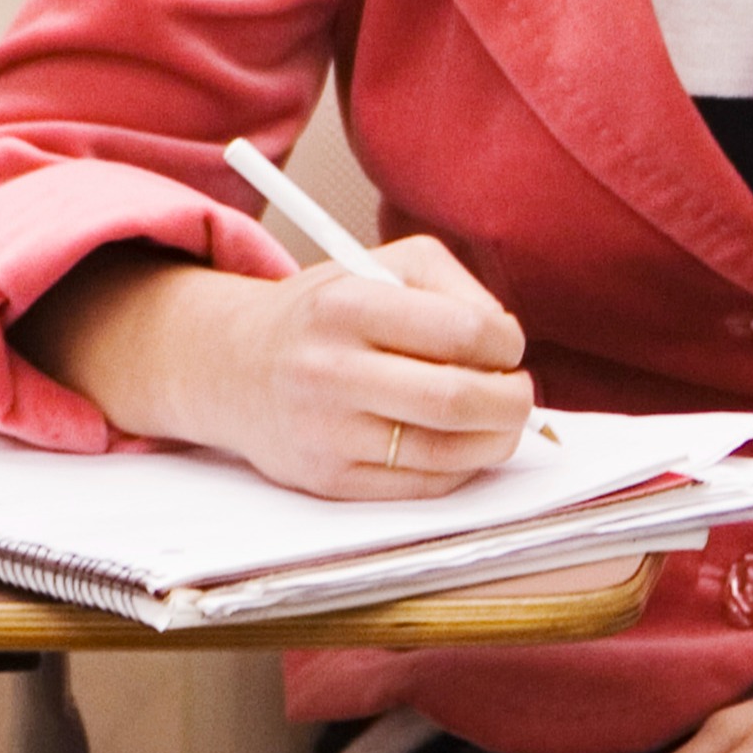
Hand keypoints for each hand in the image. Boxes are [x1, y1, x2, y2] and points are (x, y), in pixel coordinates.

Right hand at [20, 235, 535, 498]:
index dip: (506, 343)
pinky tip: (458, 444)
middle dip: (513, 400)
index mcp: (349, 304)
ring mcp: (326, 431)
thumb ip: (455, 288)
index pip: (465, 331)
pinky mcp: (328, 480)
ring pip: (447, 452)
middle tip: (518, 393)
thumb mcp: (383, 266)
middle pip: (458, 400)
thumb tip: (508, 345)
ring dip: (496, 440)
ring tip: (497, 421)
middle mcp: (330, 370)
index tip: (506, 347)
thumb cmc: (328, 313)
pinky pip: (422, 486)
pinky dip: (459, 467)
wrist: (234, 366)